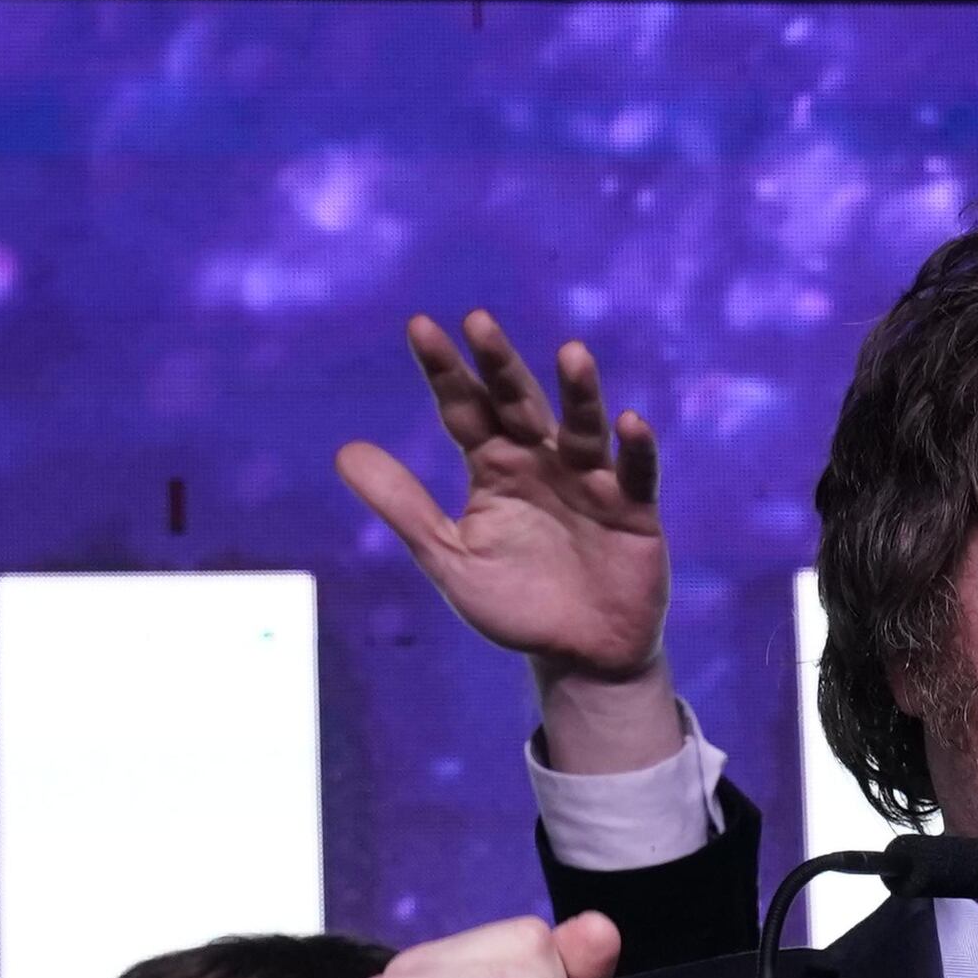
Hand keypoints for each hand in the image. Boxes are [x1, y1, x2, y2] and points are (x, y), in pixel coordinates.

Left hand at [337, 313, 685, 769]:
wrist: (578, 656)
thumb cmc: (515, 603)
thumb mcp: (450, 557)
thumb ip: (404, 506)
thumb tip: (342, 451)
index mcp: (494, 468)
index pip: (464, 409)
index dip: (444, 371)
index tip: (420, 327)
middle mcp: (540, 462)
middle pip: (518, 404)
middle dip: (500, 366)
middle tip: (478, 321)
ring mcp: (589, 481)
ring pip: (581, 427)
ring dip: (578, 392)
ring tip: (570, 354)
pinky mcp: (632, 509)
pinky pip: (635, 473)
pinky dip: (634, 448)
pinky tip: (627, 421)